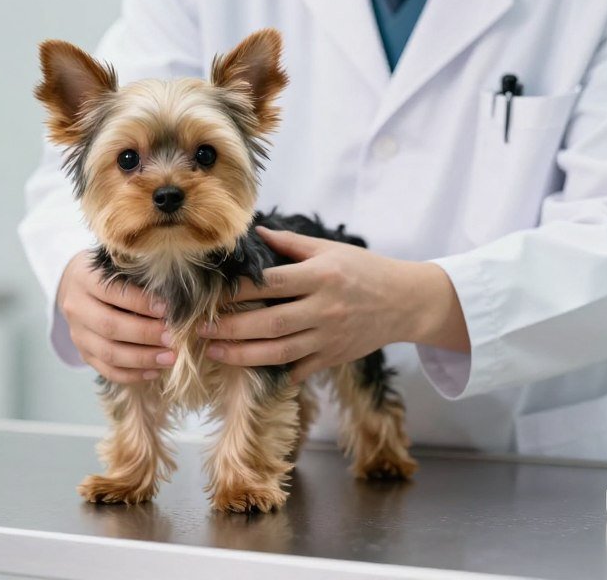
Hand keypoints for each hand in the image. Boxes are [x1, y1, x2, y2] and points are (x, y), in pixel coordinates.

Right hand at [57, 251, 175, 383]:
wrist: (77, 287)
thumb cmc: (110, 274)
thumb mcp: (119, 267)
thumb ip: (142, 279)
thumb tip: (181, 299)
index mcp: (85, 279)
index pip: (113, 292)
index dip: (141, 302)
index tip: (168, 309)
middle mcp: (76, 307)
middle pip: (109, 326)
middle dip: (145, 334)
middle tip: (173, 338)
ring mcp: (78, 334)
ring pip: (108, 353)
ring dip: (142, 358)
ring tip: (170, 358)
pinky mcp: (84, 354)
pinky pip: (107, 370)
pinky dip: (132, 374)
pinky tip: (155, 371)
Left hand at [201, 227, 466, 382]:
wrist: (405, 302)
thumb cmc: (364, 270)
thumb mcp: (330, 249)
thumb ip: (291, 243)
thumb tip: (255, 233)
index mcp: (320, 277)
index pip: (270, 284)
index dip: (238, 290)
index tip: (211, 294)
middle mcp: (324, 309)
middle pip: (269, 323)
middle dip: (231, 328)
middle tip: (200, 329)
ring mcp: (329, 337)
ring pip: (279, 352)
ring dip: (243, 355)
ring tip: (214, 353)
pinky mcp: (334, 357)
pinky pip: (299, 369)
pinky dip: (275, 372)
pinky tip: (248, 372)